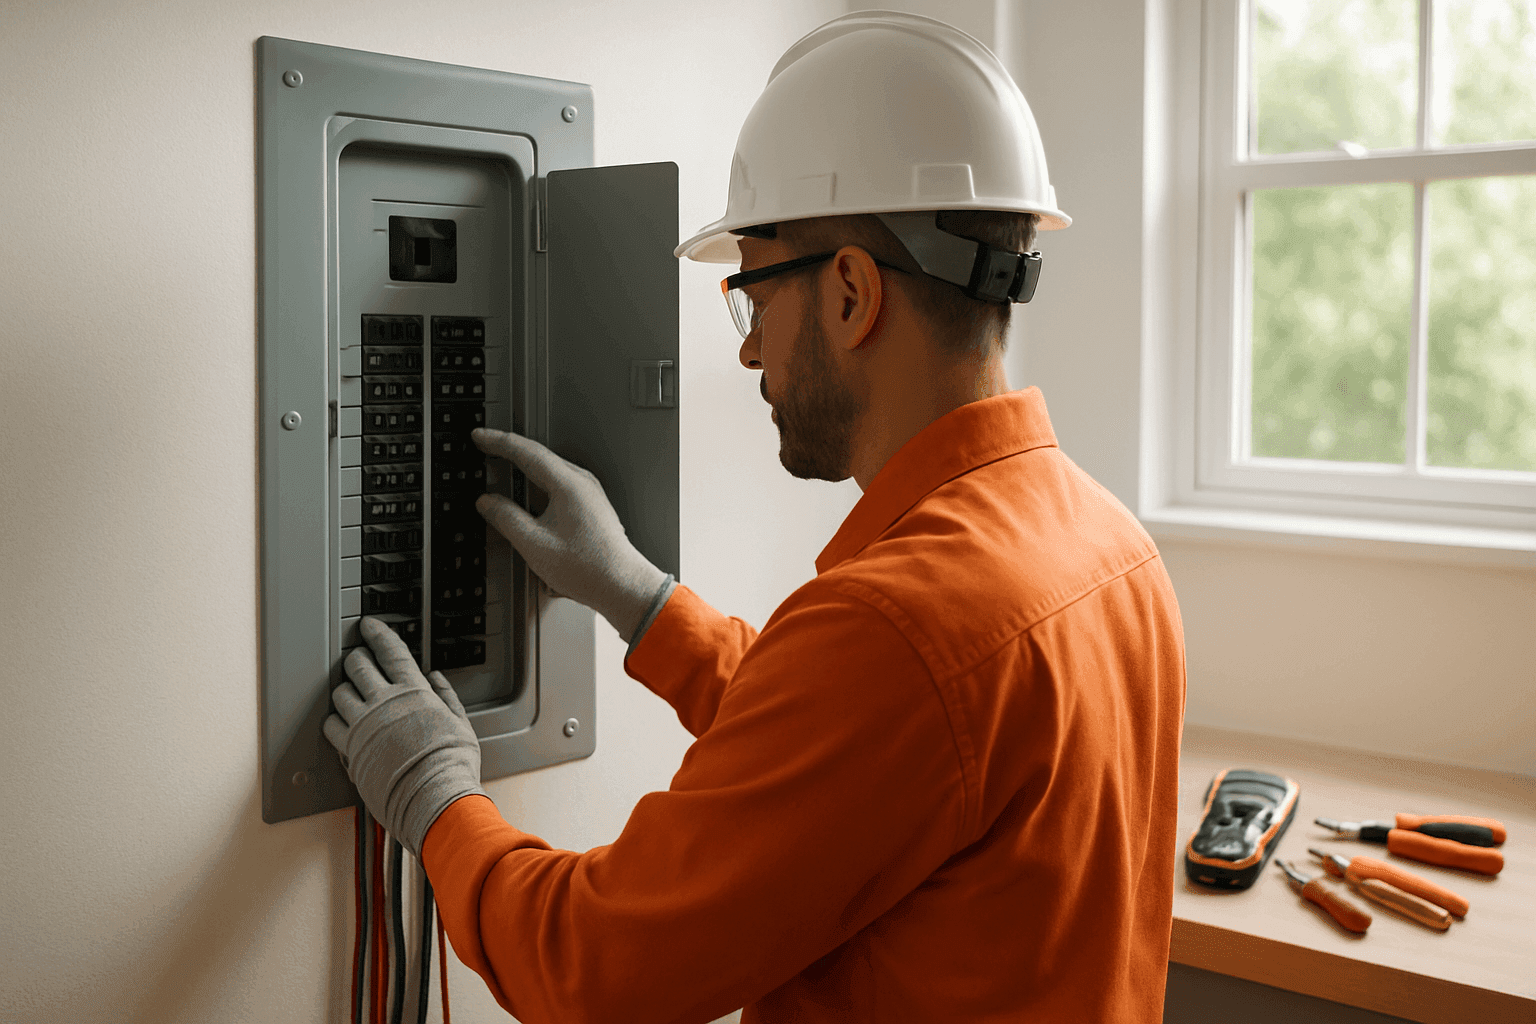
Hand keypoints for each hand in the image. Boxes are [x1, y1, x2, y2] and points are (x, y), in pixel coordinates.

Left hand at [324, 617, 485, 856]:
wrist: (433, 797)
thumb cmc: (451, 766)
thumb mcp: (461, 724)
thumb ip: (446, 697)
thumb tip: (437, 679)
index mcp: (414, 691)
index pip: (390, 650)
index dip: (377, 633)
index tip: (369, 626)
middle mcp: (385, 702)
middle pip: (358, 665)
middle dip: (357, 659)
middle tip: (359, 662)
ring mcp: (364, 724)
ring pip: (340, 692)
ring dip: (345, 689)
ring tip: (351, 694)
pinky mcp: (350, 748)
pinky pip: (330, 725)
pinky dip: (335, 721)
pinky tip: (343, 723)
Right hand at [472, 427, 667, 642]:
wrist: (621, 585)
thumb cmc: (588, 568)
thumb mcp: (534, 544)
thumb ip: (506, 518)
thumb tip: (487, 503)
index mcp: (568, 485)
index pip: (526, 452)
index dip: (498, 442)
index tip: (479, 437)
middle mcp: (582, 482)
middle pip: (539, 455)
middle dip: (509, 449)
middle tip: (484, 446)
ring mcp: (589, 492)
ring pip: (549, 468)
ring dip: (523, 464)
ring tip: (501, 463)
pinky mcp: (591, 504)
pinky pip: (559, 481)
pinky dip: (537, 479)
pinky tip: (528, 489)